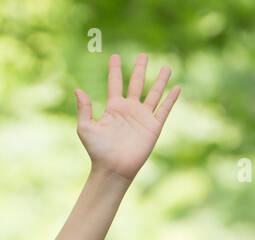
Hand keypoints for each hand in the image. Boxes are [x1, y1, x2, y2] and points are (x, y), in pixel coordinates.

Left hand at [75, 53, 179, 181]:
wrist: (113, 168)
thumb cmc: (97, 151)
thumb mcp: (85, 128)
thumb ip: (84, 109)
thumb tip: (77, 90)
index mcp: (113, 108)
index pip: (115, 83)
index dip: (115, 69)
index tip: (115, 56)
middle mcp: (129, 109)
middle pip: (136, 83)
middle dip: (140, 68)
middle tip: (143, 55)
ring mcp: (142, 117)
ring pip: (154, 93)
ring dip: (160, 80)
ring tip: (166, 67)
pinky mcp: (153, 127)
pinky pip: (164, 110)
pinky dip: (171, 99)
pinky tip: (177, 88)